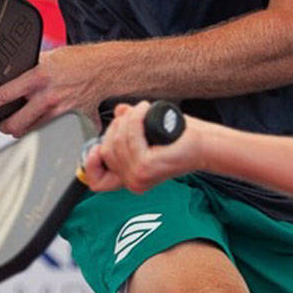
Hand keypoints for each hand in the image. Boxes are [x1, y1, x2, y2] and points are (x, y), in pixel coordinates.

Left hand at [0, 43, 113, 136]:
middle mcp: (49, 97)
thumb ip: (28, 68)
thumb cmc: (78, 60)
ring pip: (32, 133)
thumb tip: (7, 73)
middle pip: (15, 125)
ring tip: (27, 121)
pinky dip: (51, 133)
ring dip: (26, 130)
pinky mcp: (74, 122)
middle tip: (5, 123)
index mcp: (39, 77)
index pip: (4, 95)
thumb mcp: (48, 57)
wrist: (105, 68)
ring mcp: (62, 113)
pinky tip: (53, 123)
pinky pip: (56, 135)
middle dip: (6, 127)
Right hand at [83, 101, 203, 193]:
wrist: (203, 143)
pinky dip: (135, 120)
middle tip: (136, 115)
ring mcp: (138, 176)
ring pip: (116, 140)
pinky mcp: (146, 167)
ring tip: (144, 109)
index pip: (96, 182)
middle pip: (105, 150)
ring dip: (128, 119)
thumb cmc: (180, 139)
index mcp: (130, 178)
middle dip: (116, 127)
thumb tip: (120, 111)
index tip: (97, 148)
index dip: (89, 165)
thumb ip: (130, 124)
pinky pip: (129, 137)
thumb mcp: (147, 131)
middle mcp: (132, 182)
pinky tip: (146, 111)